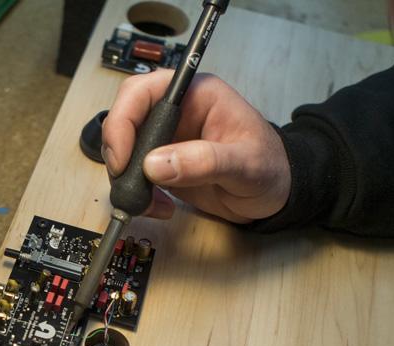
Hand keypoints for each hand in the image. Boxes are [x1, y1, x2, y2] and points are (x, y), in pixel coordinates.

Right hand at [102, 70, 290, 223]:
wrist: (276, 195)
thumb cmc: (271, 169)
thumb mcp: (245, 165)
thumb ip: (204, 161)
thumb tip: (155, 165)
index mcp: (196, 95)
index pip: (143, 91)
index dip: (124, 120)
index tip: (124, 157)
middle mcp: (176, 112)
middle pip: (124, 118)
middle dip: (118, 151)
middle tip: (125, 179)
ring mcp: (166, 139)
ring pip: (123, 148)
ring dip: (125, 178)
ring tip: (148, 202)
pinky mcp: (161, 164)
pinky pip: (133, 174)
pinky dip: (136, 194)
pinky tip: (158, 206)